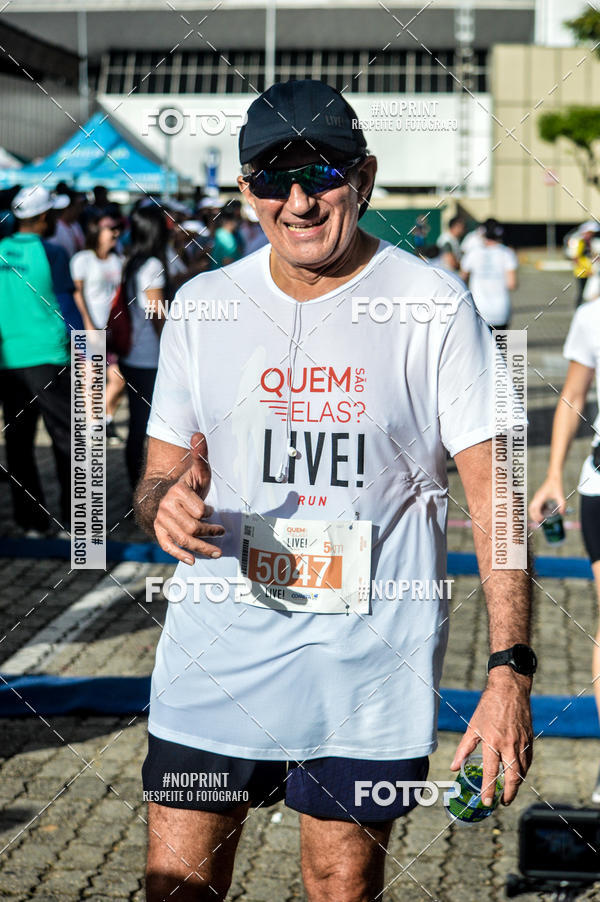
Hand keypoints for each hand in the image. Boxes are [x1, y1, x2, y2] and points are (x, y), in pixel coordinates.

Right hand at [153, 432, 224, 564]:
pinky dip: (180, 555)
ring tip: (217, 552)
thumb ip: (200, 456)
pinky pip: (168, 546)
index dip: (208, 513)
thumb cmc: (187, 485)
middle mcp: (167, 508)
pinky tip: (193, 561)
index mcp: (177, 492)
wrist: (162, 494)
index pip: (198, 510)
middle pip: (192, 527)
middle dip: (209, 532)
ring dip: (201, 548)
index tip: (213, 511)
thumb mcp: (197, 471)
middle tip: (221, 532)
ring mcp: (162, 521)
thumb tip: (199, 434)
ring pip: (183, 539)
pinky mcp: (159, 532)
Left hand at [451, 670, 532, 805]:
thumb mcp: (473, 726)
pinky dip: (524, 771)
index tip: (486, 802)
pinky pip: (528, 761)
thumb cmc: (488, 707)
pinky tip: (518, 775)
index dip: (488, 789)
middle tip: (502, 803)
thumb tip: (454, 766)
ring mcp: (521, 743)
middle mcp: (509, 745)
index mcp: (492, 741)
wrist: (510, 689)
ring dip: (516, 785)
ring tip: (509, 792)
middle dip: (508, 794)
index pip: (490, 772)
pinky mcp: (530, 740)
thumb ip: (464, 748)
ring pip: (522, 771)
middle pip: (512, 777)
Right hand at [529, 476, 565, 522]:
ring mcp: (537, 496)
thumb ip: (562, 506)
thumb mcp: (561, 497)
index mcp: (541, 497)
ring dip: (535, 513)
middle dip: (533, 516)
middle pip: (531, 509)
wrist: (553, 477)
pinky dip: (537, 510)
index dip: (537, 515)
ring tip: (540, 519)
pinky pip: (535, 505)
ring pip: (532, 507)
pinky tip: (543, 512)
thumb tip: (563, 514)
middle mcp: (537, 497)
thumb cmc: (556, 485)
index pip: (535, 508)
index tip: (541, 520)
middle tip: (539, 522)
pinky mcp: (538, 496)